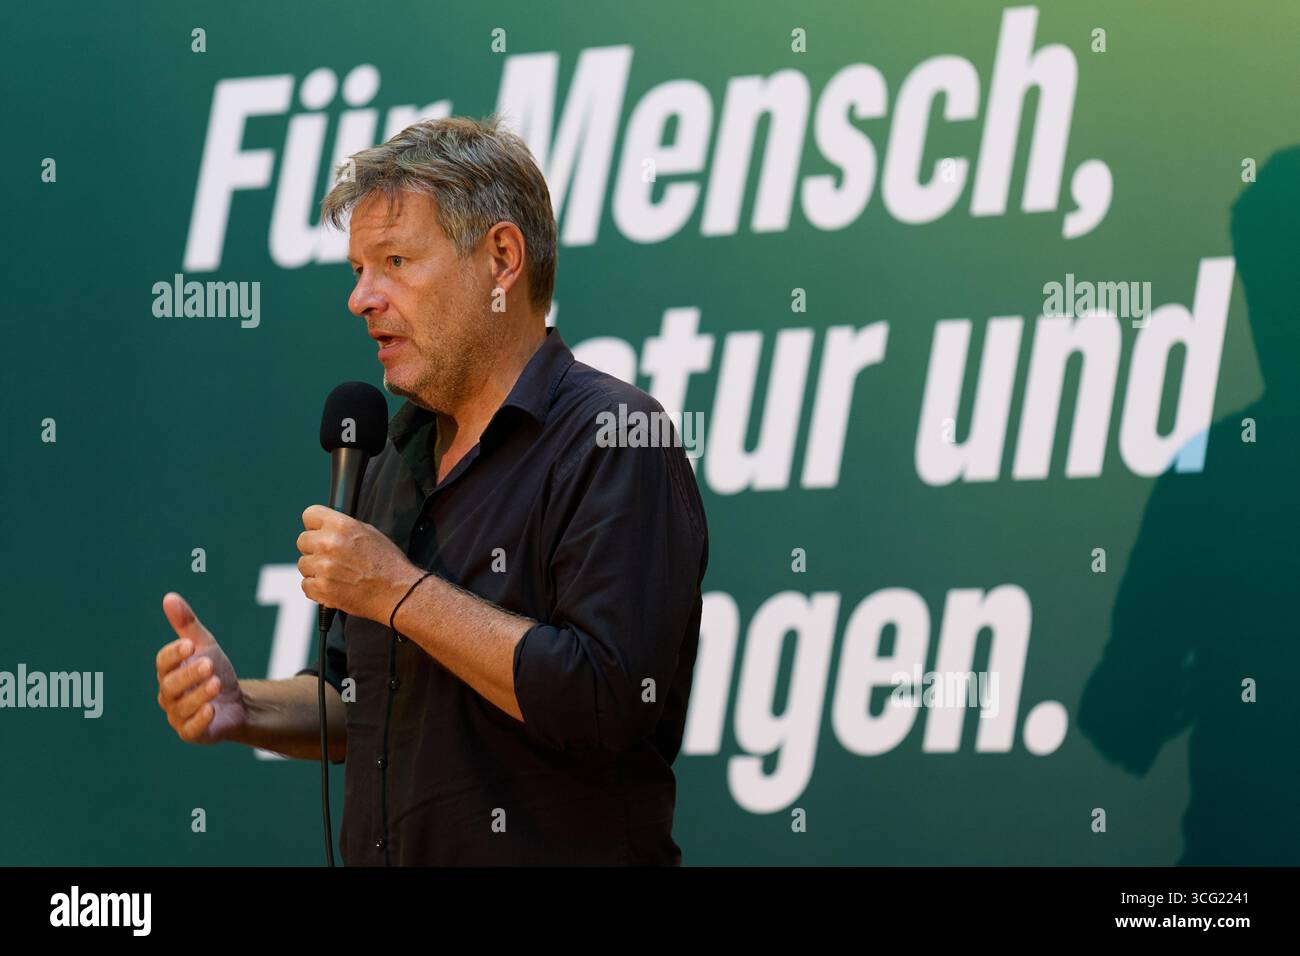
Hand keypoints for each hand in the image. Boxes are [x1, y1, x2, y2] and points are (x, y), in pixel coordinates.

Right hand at [157, 592, 247, 743]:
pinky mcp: (192, 733)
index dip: (174, 654)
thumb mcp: (205, 645)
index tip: (189, 644)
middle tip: (209, 664)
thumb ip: (187, 625)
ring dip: (199, 694)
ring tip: (216, 683)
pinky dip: (199, 719)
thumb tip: (169, 597)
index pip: (163, 662)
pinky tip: (211, 709)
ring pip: (182, 707)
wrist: (237, 702)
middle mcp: (169, 694)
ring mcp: (178, 715)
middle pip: (171, 685)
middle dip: (189, 674)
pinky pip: (190, 729)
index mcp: (169, 672)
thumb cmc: (215, 671)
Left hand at [296, 505, 420, 623]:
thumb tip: (325, 527)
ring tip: (337, 574)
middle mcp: (329, 543)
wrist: (398, 592)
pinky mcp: (321, 588)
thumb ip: (343, 528)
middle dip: (314, 548)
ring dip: (316, 570)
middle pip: (302, 540)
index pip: (309, 514)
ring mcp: (323, 567)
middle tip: (332, 557)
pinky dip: (317, 588)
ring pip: (303, 564)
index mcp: (342, 525)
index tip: (319, 532)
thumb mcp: (369, 533)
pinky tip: (334, 587)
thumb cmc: (387, 562)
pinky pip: (306, 585)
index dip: (315, 524)